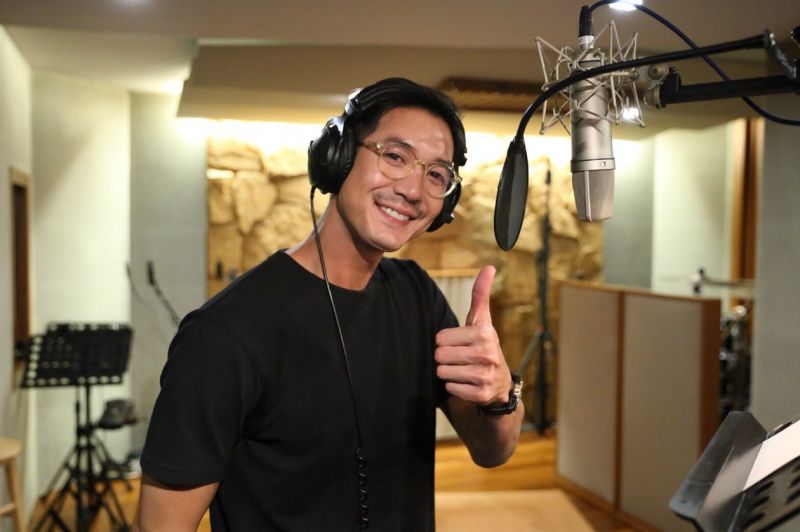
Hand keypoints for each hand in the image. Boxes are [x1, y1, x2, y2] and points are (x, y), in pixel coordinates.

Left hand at [435, 265, 511, 405]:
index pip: (440, 338)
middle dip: (446, 358)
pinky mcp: (481, 394)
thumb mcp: (482, 320)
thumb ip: (480, 294)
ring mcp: (485, 375)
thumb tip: (489, 267)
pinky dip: (455, 387)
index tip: (461, 343)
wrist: (499, 384)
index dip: (446, 341)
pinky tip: (467, 383)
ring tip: (464, 370)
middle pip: (440, 355)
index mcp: (485, 332)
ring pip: (443, 372)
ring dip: (449, 373)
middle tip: (461, 358)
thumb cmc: (483, 346)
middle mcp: (487, 353)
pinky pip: (451, 388)